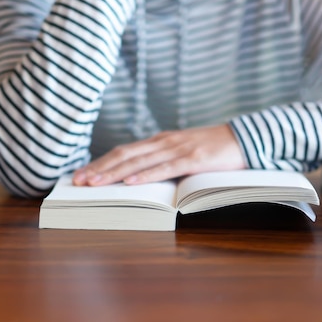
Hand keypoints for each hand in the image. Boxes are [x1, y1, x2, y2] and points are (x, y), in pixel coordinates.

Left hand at [73, 124, 246, 185]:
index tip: (80, 175)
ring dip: (114, 173)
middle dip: (99, 169)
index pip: (122, 152)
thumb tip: (136, 178)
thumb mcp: (181, 152)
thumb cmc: (211, 149)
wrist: (244, 138)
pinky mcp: (193, 158)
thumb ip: (160, 161)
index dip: (100, 163)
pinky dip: (147, 175)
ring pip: (139, 162)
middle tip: (77, 181)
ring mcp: (177, 149)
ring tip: (95, 183)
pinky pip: (165, 168)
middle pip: (124, 155)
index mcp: (158, 141)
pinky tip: (131, 183)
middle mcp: (163, 142)